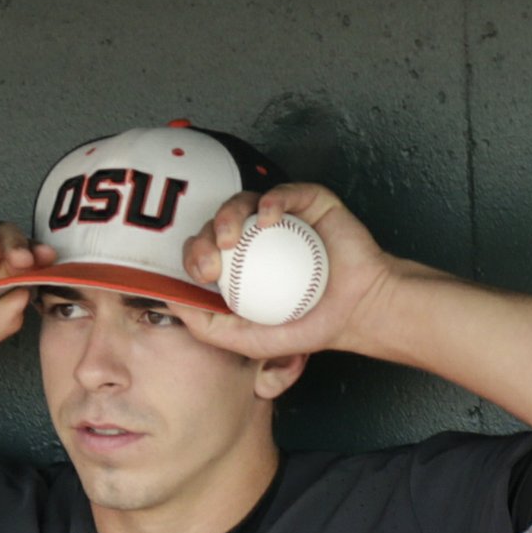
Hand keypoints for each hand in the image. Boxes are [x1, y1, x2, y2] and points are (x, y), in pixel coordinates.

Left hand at [175, 183, 407, 361]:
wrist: (360, 311)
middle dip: (204, 237)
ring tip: (231, 238)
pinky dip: (271, 200)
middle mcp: (257, 238)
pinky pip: (283, 191)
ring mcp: (283, 218)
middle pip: (217, 222)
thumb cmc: (311, 326)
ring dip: (228, 215)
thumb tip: (171, 301)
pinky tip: (267, 218)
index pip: (204, 249)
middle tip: (212, 261)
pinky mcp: (308, 202)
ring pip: (242, 201)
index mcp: (240, 265)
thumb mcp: (249, 340)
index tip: (202, 274)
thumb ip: (208, 327)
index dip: (193, 255)